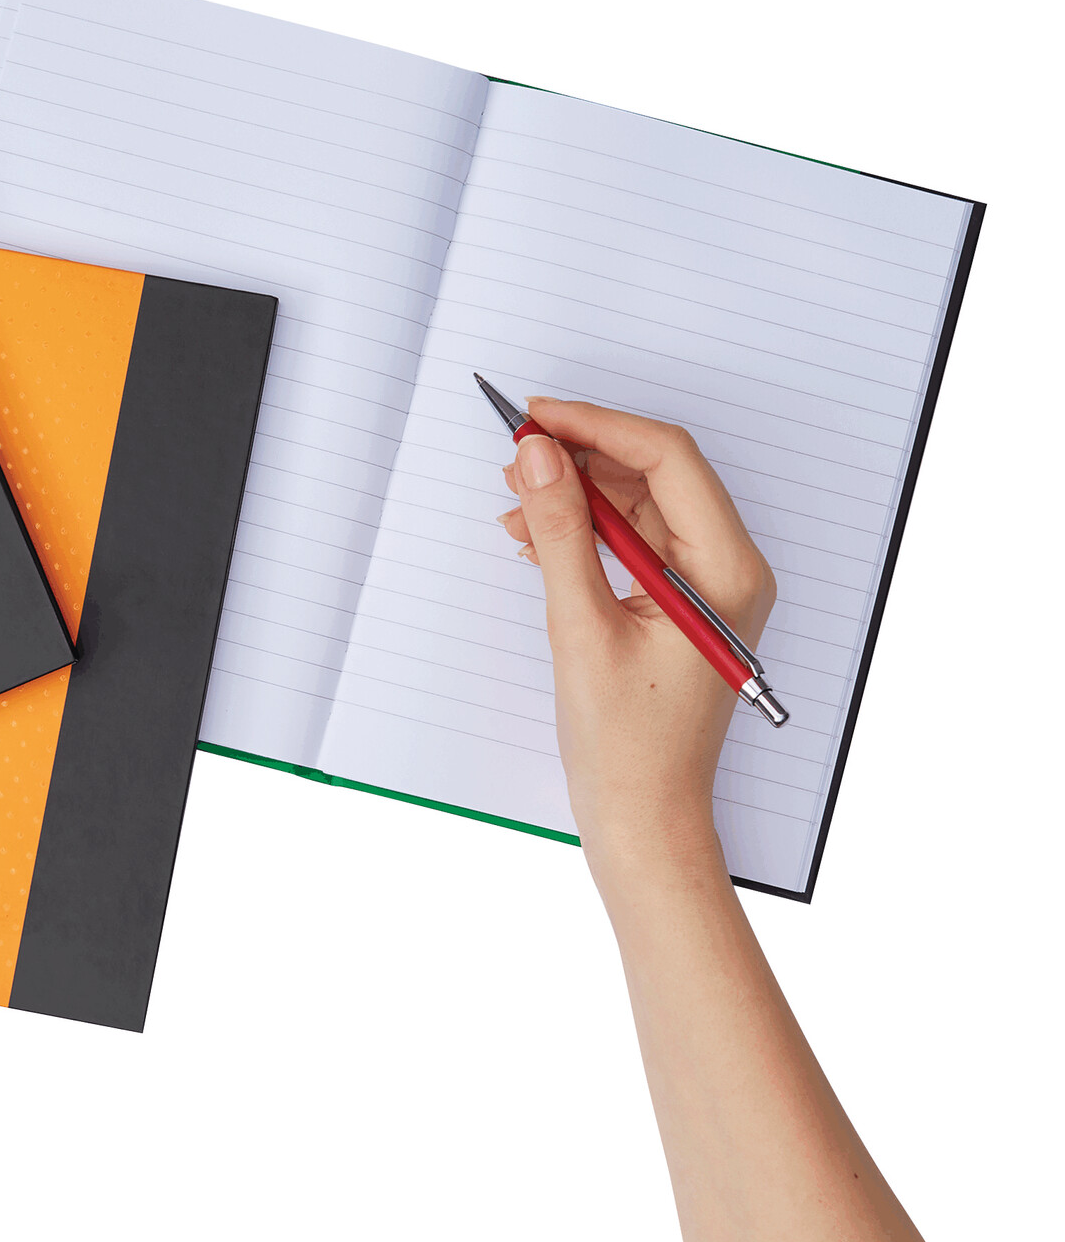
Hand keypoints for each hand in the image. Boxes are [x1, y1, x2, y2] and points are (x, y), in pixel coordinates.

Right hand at [501, 408, 957, 1241]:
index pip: (668, 460)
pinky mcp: (674, 602)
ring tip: (513, 492)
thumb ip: (561, 532)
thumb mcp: (581, 628)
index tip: (535, 418)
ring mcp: (702, 585)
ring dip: (575, 491)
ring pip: (637, 503)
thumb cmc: (628, 746)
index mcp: (727, 570)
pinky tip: (530, 532)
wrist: (645, 823)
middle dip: (583, 454)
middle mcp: (727, 568)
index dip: (598, 427)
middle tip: (515, 447)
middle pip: (655, 474)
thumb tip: (538, 455)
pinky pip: (628, 540)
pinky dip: (580, 529)